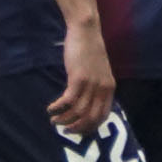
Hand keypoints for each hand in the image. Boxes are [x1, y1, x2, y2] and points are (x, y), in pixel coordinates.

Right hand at [49, 20, 113, 136]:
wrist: (86, 31)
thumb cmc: (90, 49)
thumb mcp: (98, 71)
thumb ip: (96, 86)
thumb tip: (84, 103)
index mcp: (110, 88)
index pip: (103, 116)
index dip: (90, 127)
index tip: (78, 130)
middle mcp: (102, 88)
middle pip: (91, 118)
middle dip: (77, 128)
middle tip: (65, 130)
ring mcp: (91, 84)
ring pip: (78, 111)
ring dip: (64, 119)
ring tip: (54, 120)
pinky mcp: (78, 78)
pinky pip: (68, 100)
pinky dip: (58, 108)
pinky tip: (51, 108)